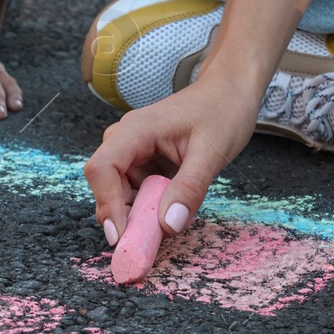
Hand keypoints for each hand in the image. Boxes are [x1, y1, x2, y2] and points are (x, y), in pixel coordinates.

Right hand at [83, 73, 258, 245]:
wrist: (230, 91)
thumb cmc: (222, 111)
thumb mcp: (211, 153)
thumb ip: (189, 188)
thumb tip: (167, 225)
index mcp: (136, 130)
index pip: (103, 169)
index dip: (106, 204)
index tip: (120, 237)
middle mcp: (126, 140)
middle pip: (106, 185)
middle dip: (123, 216)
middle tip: (147, 243)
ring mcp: (133, 151)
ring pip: (120, 192)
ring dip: (137, 214)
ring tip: (164, 226)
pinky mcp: (143, 162)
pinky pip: (136, 191)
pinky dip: (148, 208)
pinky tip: (169, 211)